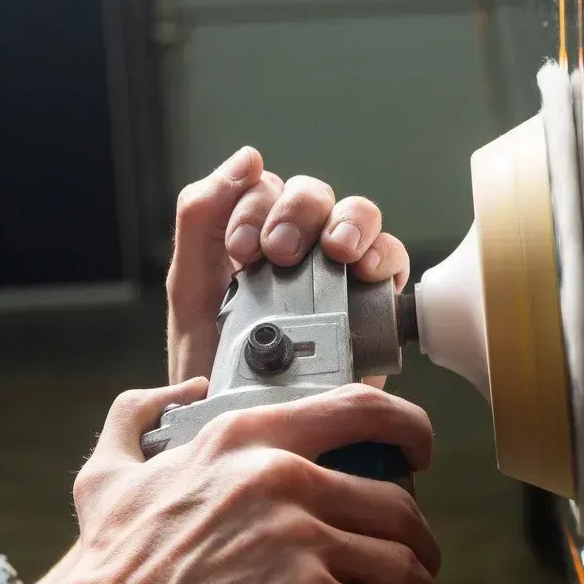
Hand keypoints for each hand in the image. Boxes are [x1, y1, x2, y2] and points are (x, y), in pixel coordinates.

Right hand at [62, 379, 443, 583]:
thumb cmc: (101, 575)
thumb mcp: (108, 476)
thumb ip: (139, 420)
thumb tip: (176, 392)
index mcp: (245, 439)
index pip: (359, 408)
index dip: (410, 429)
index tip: (420, 455)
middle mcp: (279, 478)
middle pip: (397, 504)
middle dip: (419, 545)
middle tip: (415, 569)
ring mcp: (296, 539)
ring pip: (404, 564)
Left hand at [166, 146, 411, 384]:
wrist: (253, 427)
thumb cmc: (216, 370)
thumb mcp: (191, 290)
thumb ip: (200, 218)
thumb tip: (247, 157)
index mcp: (252, 239)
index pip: (263, 187)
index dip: (255, 206)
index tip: (243, 250)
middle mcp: (300, 250)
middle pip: (312, 194)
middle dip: (296, 214)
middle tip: (279, 253)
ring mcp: (341, 273)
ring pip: (356, 214)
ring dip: (346, 222)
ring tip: (335, 252)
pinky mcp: (376, 302)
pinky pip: (392, 257)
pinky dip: (384, 253)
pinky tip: (367, 269)